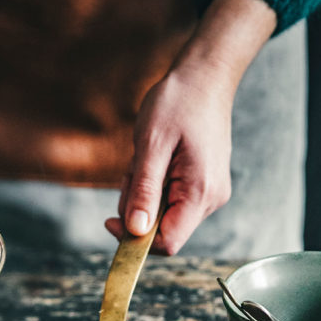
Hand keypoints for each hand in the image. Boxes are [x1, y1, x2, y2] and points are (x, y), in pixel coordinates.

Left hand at [105, 0, 276, 254]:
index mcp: (200, 193)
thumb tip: (133, 231)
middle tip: (133, 167)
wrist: (204, 77)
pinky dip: (153, 183)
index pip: (167, 243)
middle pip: (162, 229)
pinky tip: (156, 156)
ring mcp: (208, 192)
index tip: (109, 220)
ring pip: (162, 213)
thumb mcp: (151, 145)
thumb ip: (143, 191)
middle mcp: (210, 199)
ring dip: (142, 191)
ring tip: (146, 155)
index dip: (135, 241)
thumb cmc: (178, 103)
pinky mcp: (202, 184)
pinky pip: (169, 197)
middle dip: (136, 206)